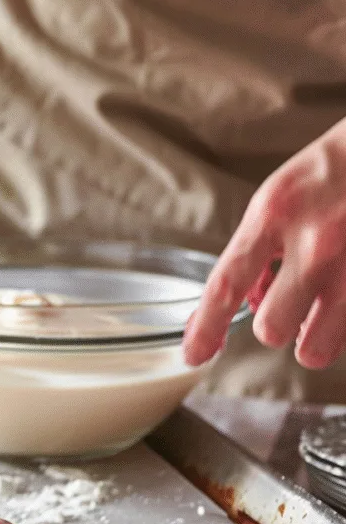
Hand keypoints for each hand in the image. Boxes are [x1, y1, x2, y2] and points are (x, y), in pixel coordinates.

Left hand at [184, 118, 345, 369]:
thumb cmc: (338, 169)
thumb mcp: (283, 195)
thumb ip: (260, 246)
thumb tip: (246, 300)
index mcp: (275, 214)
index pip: (224, 284)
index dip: (204, 328)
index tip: (194, 354)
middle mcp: (317, 242)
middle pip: (272, 328)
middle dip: (275, 328)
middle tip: (288, 312)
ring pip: (317, 347)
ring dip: (314, 340)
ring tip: (322, 315)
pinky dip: (343, 323)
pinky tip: (344, 295)